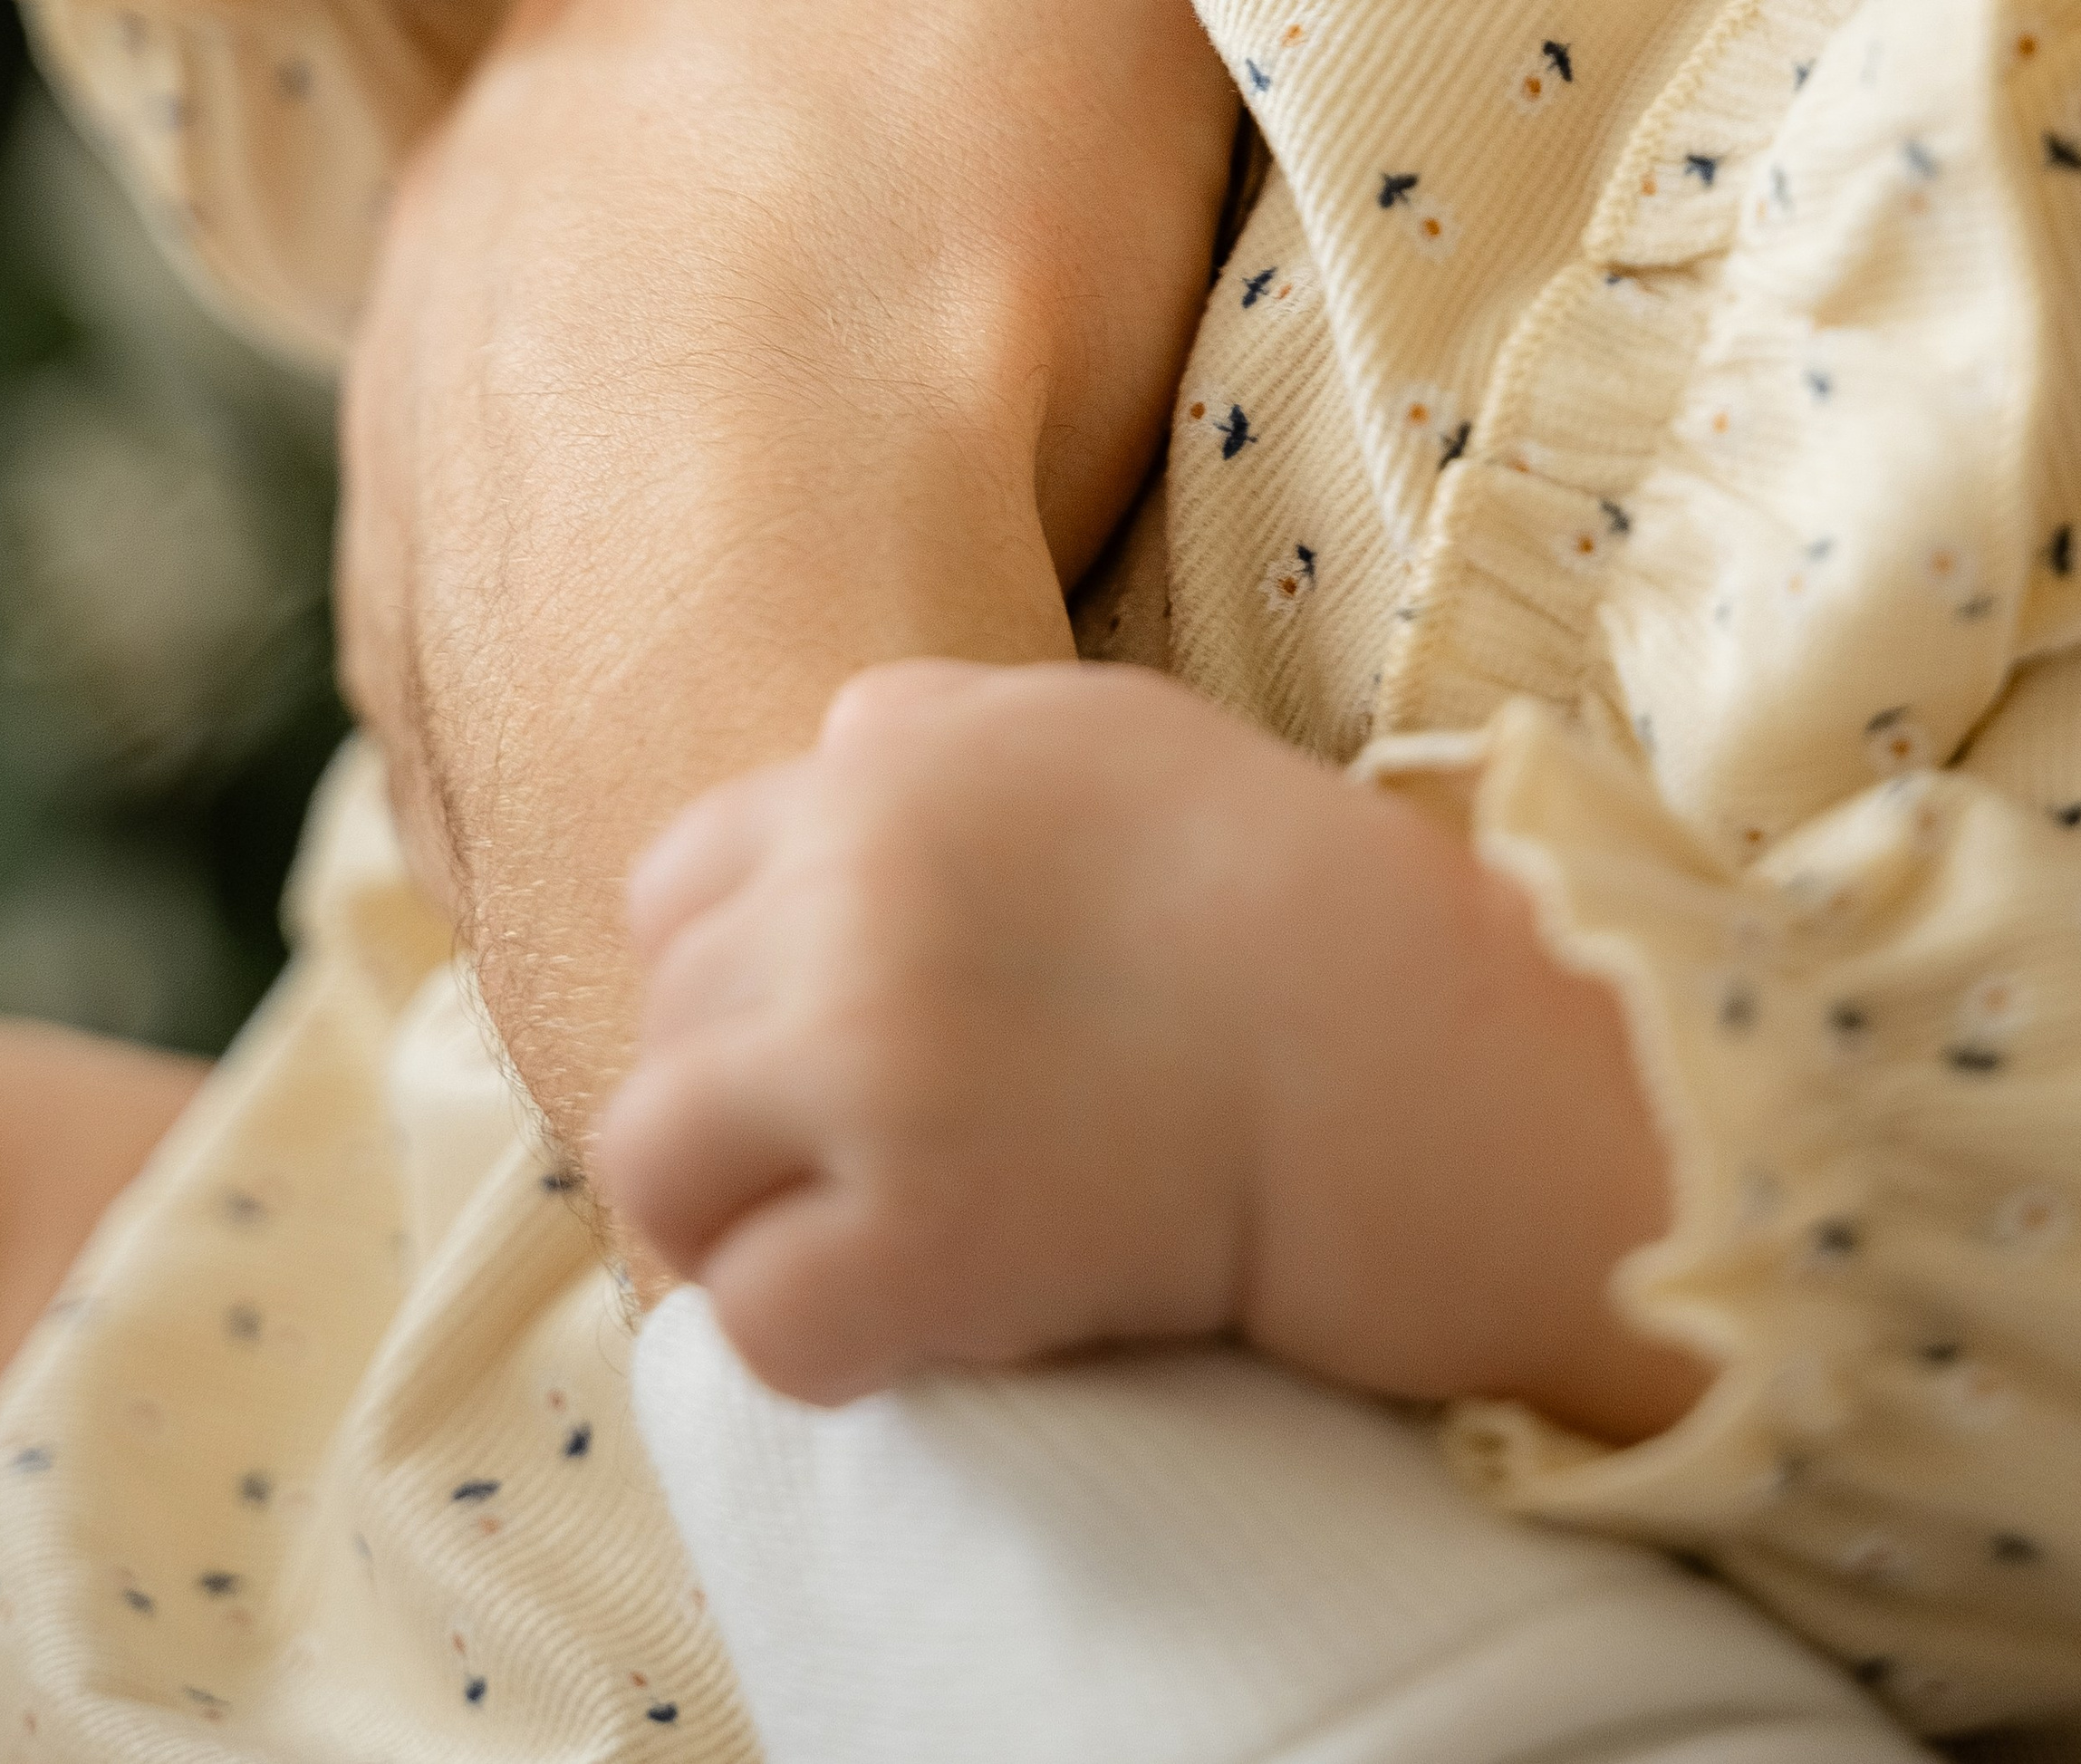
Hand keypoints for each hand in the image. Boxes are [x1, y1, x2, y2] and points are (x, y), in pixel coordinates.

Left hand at [338, 0, 1239, 1157]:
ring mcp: (425, 419)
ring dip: (745, 406)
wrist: (751, 655)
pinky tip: (800, 626)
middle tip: (1013, 320)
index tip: (1069, 120)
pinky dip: (685, 591)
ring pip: (617, 369)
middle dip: (830, 209)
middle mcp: (469, 171)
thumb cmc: (926, 232)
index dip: (959, 2)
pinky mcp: (434, 641)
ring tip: (919, 502)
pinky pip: (575, 585)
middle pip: (699, 153)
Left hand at [596, 658, 1711, 1443]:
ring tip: (856, 1248)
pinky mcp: (916, 1229)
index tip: (818, 1052)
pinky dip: (824, 1342)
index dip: (729, 984)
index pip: (678, 884)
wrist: (1425, 1058)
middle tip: (855, 1170)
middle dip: (738, 1104)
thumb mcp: (1108, 739)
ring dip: (737, 1220)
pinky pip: (754, 1319)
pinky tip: (927, 1322)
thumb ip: (941, 739)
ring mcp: (873, 1055)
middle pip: (661, 1018)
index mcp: (895, 758)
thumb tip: (827, 759)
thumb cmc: (1292, 905)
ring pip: (655, 1158)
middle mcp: (855, 885)